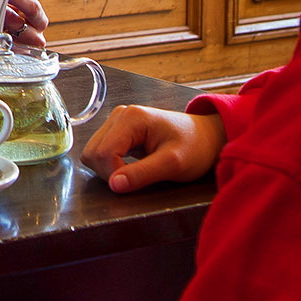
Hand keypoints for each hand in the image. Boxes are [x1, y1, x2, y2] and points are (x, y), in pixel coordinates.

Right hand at [80, 105, 226, 193]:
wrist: (207, 138)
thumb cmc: (195, 147)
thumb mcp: (173, 164)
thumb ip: (142, 174)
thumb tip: (114, 185)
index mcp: (131, 118)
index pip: (103, 152)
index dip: (113, 174)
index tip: (134, 184)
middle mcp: (120, 115)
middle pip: (94, 152)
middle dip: (109, 173)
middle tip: (135, 180)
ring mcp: (117, 122)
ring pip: (94, 153)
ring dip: (109, 170)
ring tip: (135, 173)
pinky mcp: (118, 131)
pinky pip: (102, 152)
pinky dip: (112, 166)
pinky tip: (131, 167)